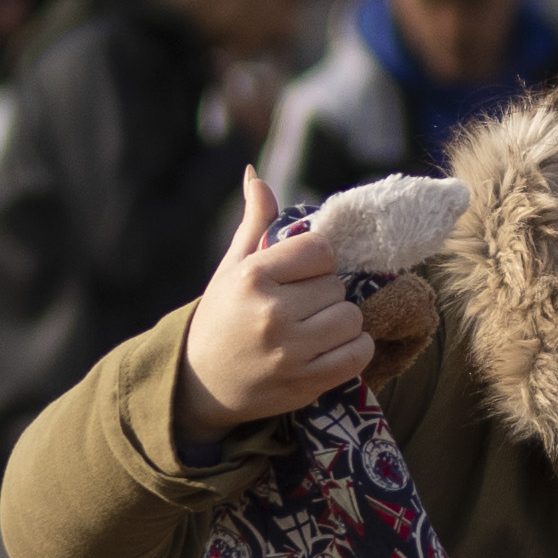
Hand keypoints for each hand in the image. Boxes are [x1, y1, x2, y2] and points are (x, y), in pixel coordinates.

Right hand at [180, 174, 383, 428]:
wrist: (199, 385)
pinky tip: (335, 347)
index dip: (317, 262)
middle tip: (304, 307)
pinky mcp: (305, 383)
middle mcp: (271, 313)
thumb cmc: (220, 318)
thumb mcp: (231, 269)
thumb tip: (256, 173)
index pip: (320, 250)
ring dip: (342, 323)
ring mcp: (289, 352)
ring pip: (351, 319)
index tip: (303, 275)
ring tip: (318, 328)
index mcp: (253, 277)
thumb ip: (254, 224)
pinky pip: (357, 355)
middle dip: (325, 294)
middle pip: (337, 287)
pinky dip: (355, 349)